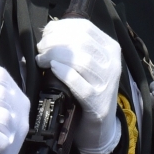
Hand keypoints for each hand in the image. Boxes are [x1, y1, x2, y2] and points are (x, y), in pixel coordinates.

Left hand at [37, 17, 121, 153]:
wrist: (101, 126)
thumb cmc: (89, 89)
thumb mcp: (88, 63)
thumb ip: (74, 46)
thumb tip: (47, 31)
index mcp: (110, 48)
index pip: (85, 28)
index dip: (61, 27)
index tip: (46, 34)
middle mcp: (112, 63)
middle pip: (81, 41)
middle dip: (55, 41)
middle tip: (41, 49)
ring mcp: (106, 83)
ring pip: (81, 60)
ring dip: (55, 56)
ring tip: (42, 60)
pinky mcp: (97, 102)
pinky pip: (78, 83)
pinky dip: (63, 73)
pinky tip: (53, 69)